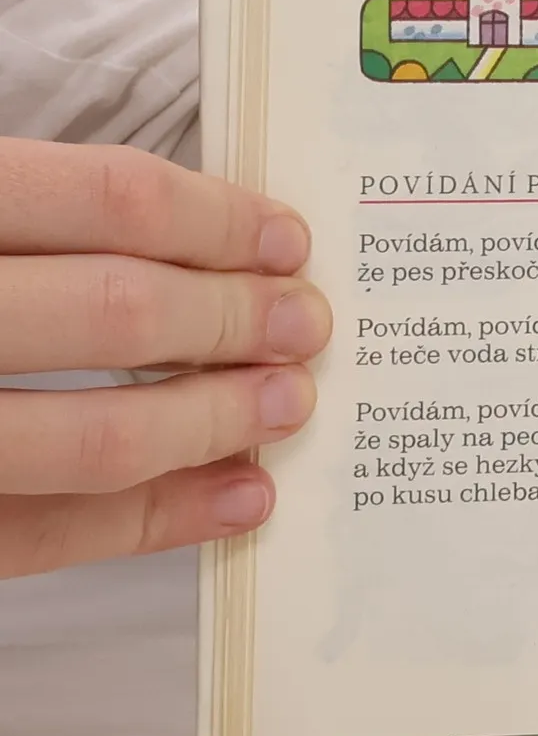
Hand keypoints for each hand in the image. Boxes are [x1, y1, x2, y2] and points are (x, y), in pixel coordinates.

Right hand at [0, 139, 328, 576]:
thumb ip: (32, 210)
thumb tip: (193, 226)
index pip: (103, 200)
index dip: (217, 221)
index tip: (287, 239)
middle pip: (112, 315)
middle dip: (232, 322)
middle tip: (306, 325)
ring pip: (86, 441)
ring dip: (210, 424)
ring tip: (287, 406)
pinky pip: (40, 535)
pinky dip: (156, 522)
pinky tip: (238, 498)